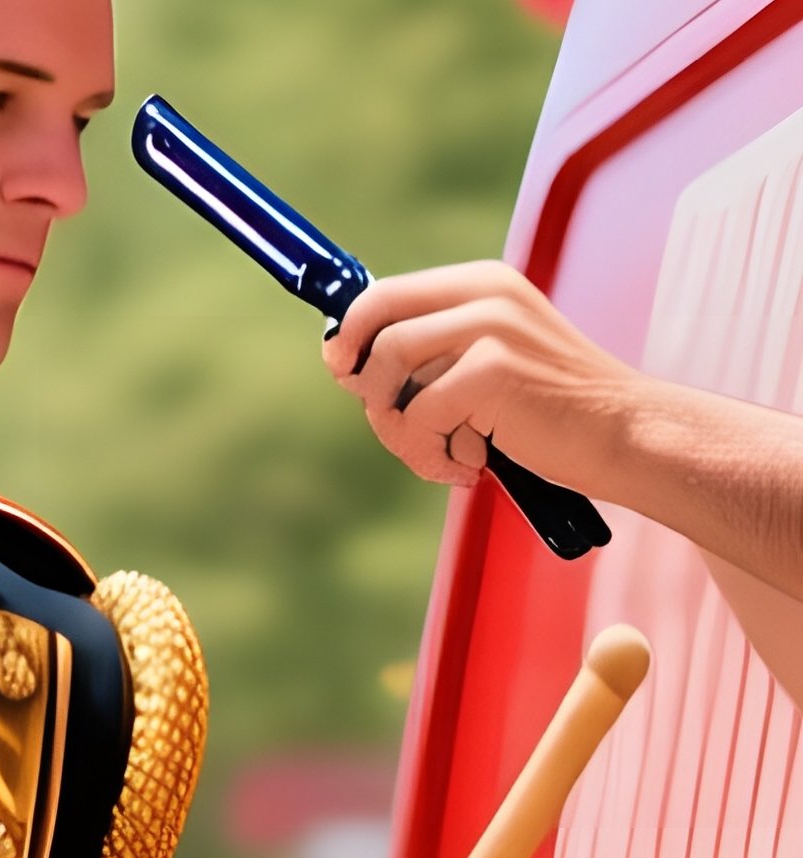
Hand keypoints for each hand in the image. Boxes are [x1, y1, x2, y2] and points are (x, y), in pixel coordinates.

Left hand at [321, 259, 636, 496]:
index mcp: (481, 284)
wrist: (621, 435)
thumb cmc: (549, 412)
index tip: (343, 368)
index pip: (384, 292)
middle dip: (365, 382)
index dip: (349, 332)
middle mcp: (485, 293)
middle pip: (375, 323)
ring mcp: (490, 327)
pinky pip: (416, 417)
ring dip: (397, 430)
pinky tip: (467, 467)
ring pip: (387, 371)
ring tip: (440, 454)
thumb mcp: (487, 364)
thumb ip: (432, 355)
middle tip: (393, 423)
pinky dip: (429, 456)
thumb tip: (348, 364)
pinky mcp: (492, 370)